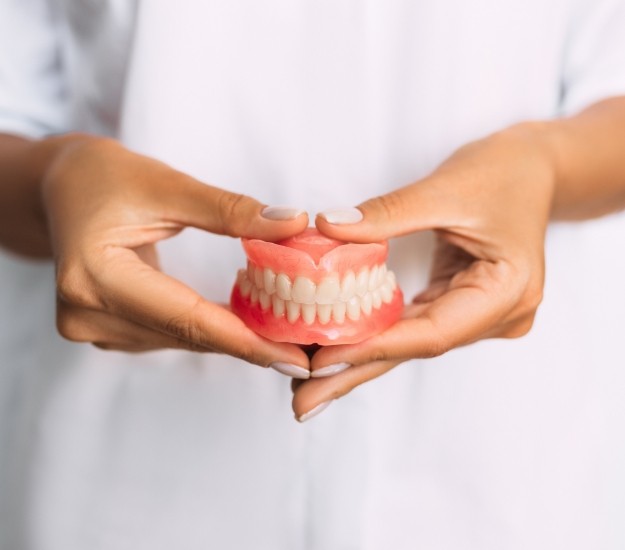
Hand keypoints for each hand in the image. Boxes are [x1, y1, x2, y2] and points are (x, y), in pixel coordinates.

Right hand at [42, 135, 309, 368]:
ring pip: (180, 339)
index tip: (296, 357)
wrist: (59, 189)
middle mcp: (87, 313)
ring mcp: (90, 327)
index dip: (246, 340)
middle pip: (186, 334)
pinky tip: (242, 323)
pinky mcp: (102, 328)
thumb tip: (293, 225)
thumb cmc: (104, 177)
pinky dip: (206, 328)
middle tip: (305, 352)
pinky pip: (168, 334)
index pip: (186, 318)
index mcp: (95, 276)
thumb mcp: (167, 185)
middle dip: (249, 344)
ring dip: (230, 337)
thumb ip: (230, 210)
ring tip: (284, 336)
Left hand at [292, 124, 555, 419]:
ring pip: (410, 342)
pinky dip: (375, 335)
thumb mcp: (445, 188)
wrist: (533, 168)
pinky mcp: (462, 304)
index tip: (320, 360)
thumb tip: (328, 228)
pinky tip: (340, 347)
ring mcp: (481, 314)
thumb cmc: (503, 172)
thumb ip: (387, 213)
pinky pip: (412, 325)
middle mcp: (498, 315)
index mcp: (507, 291)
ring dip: (359, 359)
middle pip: (416, 349)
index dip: (373, 347)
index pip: (431, 332)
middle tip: (303, 403)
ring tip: (309, 383)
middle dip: (355, 373)